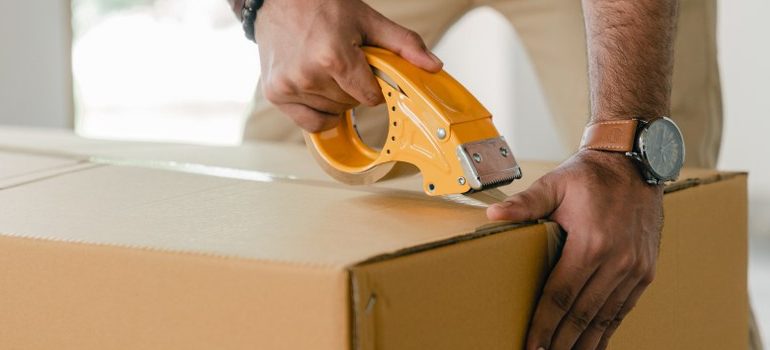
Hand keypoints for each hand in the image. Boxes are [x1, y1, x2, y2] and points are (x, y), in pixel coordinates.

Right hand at [254, 0, 442, 131]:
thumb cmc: (321, 5)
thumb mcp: (368, 20)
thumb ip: (404, 45)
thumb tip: (434, 66)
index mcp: (333, 57)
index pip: (371, 97)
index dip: (374, 85)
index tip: (365, 68)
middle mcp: (308, 75)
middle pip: (351, 105)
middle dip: (354, 88)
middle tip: (342, 61)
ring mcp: (289, 86)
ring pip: (333, 113)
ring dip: (335, 97)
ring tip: (325, 68)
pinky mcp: (276, 94)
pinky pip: (310, 123)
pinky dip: (319, 111)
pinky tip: (316, 88)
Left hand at [487, 150, 662, 349]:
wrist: (635, 162)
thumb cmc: (590, 175)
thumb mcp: (555, 184)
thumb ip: (526, 203)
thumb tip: (494, 214)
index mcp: (591, 243)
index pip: (561, 295)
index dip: (544, 324)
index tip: (530, 345)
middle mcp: (617, 261)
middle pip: (582, 314)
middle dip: (561, 342)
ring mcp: (635, 269)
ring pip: (605, 317)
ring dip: (585, 343)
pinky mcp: (646, 271)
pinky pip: (624, 309)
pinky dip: (608, 330)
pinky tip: (595, 344)